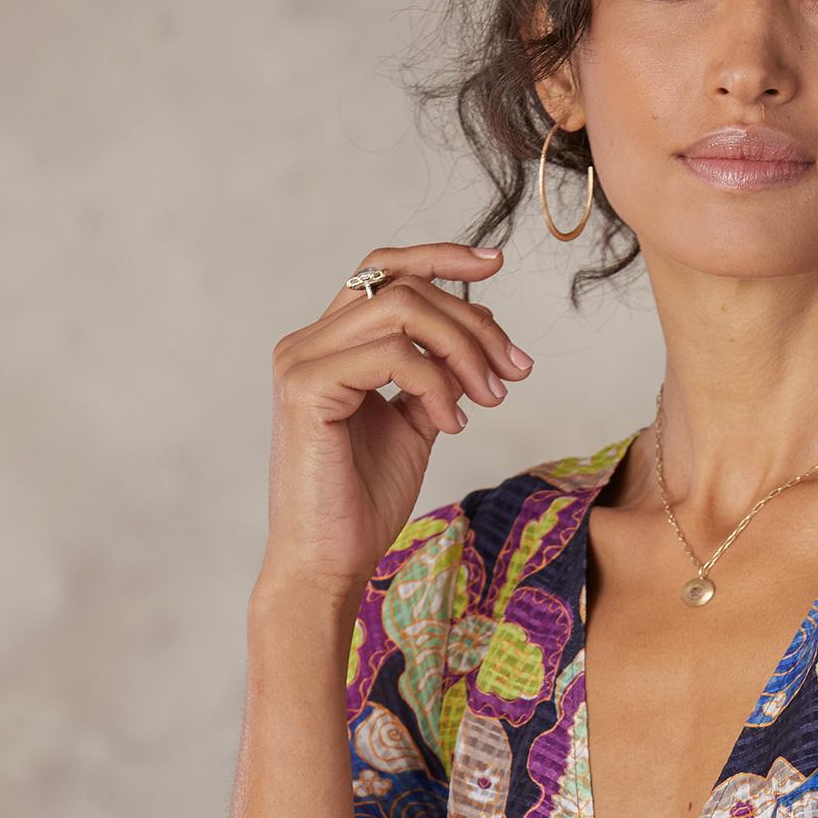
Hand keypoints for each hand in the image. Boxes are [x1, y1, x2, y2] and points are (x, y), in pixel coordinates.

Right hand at [257, 242, 533, 598]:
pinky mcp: (307, 387)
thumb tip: (480, 329)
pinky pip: (393, 354)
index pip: (383, 270)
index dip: (441, 256)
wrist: (331, 561)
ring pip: (403, 309)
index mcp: (330, 344)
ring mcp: (302, 360)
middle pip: (404, 285)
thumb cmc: (365, 498)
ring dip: (464, 349)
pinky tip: (452, 423)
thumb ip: (437, 373)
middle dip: (475, 322)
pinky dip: (437, 382)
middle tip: (515, 371)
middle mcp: (309, 342)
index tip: (497, 263)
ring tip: (489, 398)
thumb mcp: (416, 422)